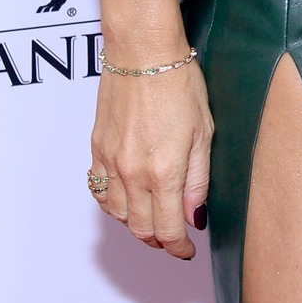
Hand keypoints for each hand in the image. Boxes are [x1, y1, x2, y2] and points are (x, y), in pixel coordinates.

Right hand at [89, 58, 212, 258]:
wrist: (142, 51)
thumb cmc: (179, 82)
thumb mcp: (204, 131)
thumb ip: (198, 179)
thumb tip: (195, 216)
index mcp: (164, 171)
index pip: (169, 228)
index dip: (178, 247)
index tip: (186, 250)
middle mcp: (133, 173)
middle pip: (141, 229)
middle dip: (159, 240)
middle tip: (173, 238)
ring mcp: (111, 162)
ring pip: (119, 216)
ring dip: (137, 225)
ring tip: (154, 219)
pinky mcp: (97, 150)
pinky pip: (100, 192)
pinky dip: (113, 205)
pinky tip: (127, 200)